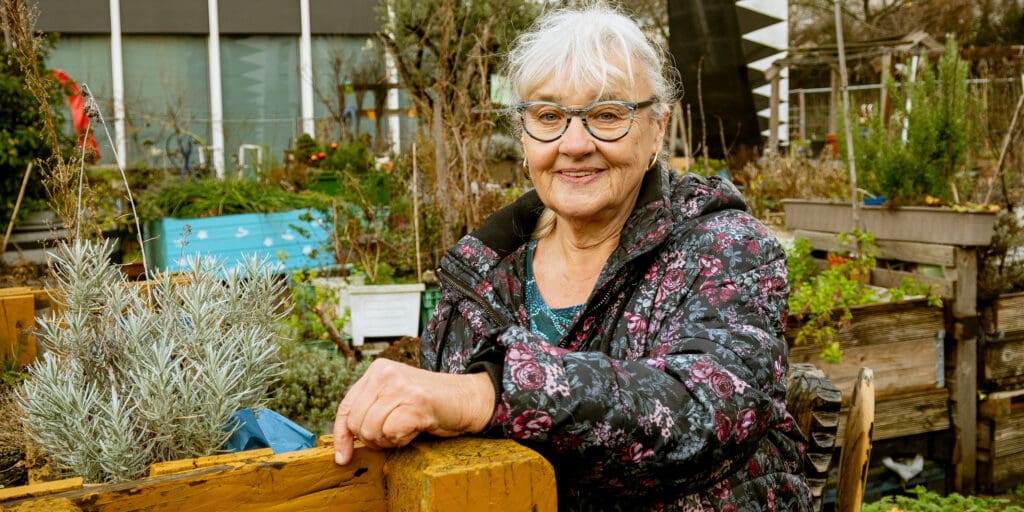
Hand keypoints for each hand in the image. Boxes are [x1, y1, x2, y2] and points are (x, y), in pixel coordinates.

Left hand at [333, 358, 494, 464]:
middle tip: (394, 433)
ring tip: (406, 429)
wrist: (466, 398)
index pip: (346, 407)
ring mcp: (401, 386)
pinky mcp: (416, 401)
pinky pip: (391, 432)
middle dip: (373, 439)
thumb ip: (370, 411)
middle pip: (356, 422)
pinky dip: (402, 439)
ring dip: (389, 440)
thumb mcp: (393, 400)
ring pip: (371, 429)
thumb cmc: (429, 404)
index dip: (342, 435)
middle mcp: (385, 373)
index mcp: (377, 370)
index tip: (343, 456)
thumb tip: (344, 446)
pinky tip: (415, 429)